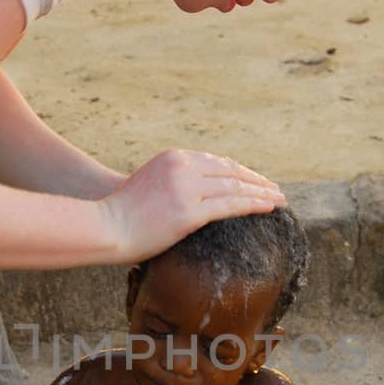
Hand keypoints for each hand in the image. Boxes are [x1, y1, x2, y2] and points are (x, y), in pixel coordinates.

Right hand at [99, 150, 284, 262]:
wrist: (104, 226)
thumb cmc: (120, 214)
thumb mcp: (147, 185)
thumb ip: (171, 184)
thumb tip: (189, 197)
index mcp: (173, 157)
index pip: (216, 161)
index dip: (239, 171)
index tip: (255, 180)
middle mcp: (183, 167)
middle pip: (231, 170)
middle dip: (256, 180)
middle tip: (275, 189)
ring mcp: (187, 189)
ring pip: (236, 187)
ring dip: (262, 192)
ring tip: (280, 200)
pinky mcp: (190, 212)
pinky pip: (231, 206)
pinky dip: (254, 205)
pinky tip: (269, 208)